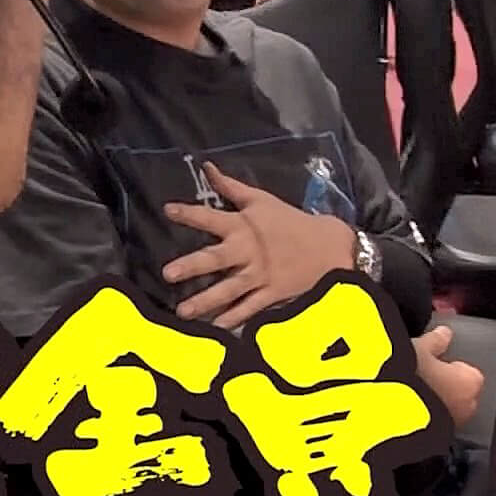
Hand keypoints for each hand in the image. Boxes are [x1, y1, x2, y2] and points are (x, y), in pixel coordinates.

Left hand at [162, 161, 354, 328]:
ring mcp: (259, 275)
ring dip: (205, 301)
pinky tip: (216, 328)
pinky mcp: (271, 294)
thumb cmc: (288, 221)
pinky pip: (249, 309)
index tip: (168, 210)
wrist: (328, 246)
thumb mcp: (260, 200)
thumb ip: (230, 187)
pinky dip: (234, 319)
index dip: (190, 213)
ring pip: (228, 290)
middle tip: (168, 274)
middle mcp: (248, 251)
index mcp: (243, 225)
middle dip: (192, 266)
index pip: (211, 217)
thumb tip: (206, 167)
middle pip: (216, 259)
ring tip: (182, 312)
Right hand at [413, 324, 483, 428]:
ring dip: (434, 400)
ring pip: (446, 408)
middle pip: (459, 391)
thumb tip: (442, 335)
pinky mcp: (434, 436)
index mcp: (470, 381)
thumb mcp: (421, 348)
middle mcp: (466, 407)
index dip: (450, 364)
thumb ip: (436, 340)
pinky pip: (433, 421)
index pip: (469, 370)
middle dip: (444, 384)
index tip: (437, 359)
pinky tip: (405, 404)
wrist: (388, 409)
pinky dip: (424, 414)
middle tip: (423, 373)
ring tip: (410, 388)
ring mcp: (451, 424)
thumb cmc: (410, 378)